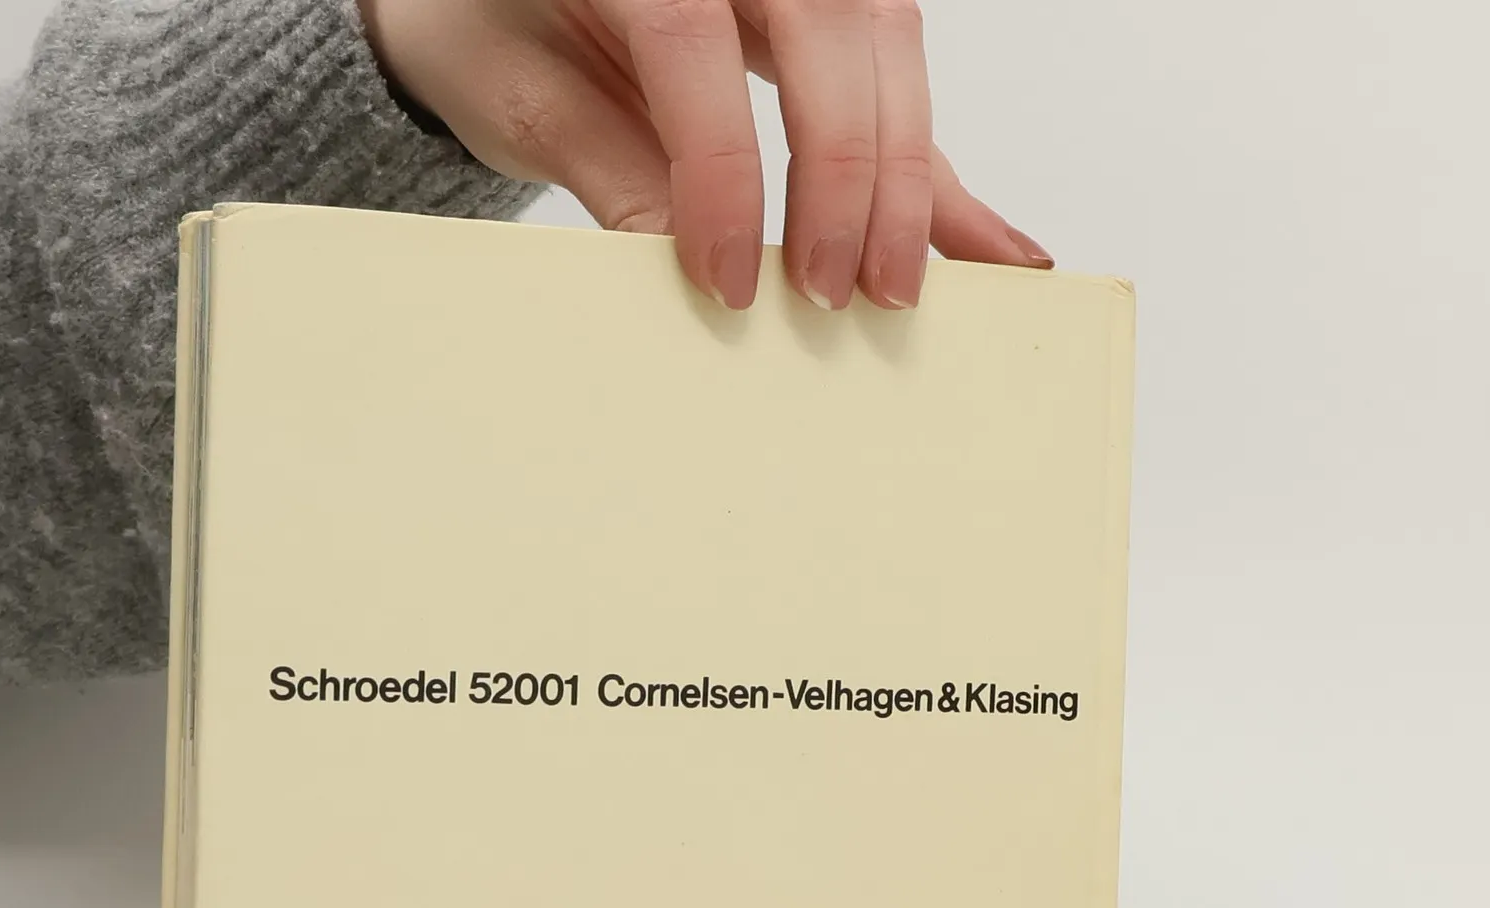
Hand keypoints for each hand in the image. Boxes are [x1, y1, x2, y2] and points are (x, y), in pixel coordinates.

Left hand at [358, 0, 1051, 311]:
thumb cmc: (498, 24)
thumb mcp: (529, 101)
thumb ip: (615, 178)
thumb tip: (702, 281)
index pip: (696, 49)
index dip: (723, 175)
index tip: (730, 287)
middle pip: (829, 33)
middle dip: (847, 175)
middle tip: (835, 296)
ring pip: (886, 44)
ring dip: (907, 175)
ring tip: (900, 287)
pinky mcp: (832, 4)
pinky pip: (898, 76)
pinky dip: (938, 170)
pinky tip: (991, 245)